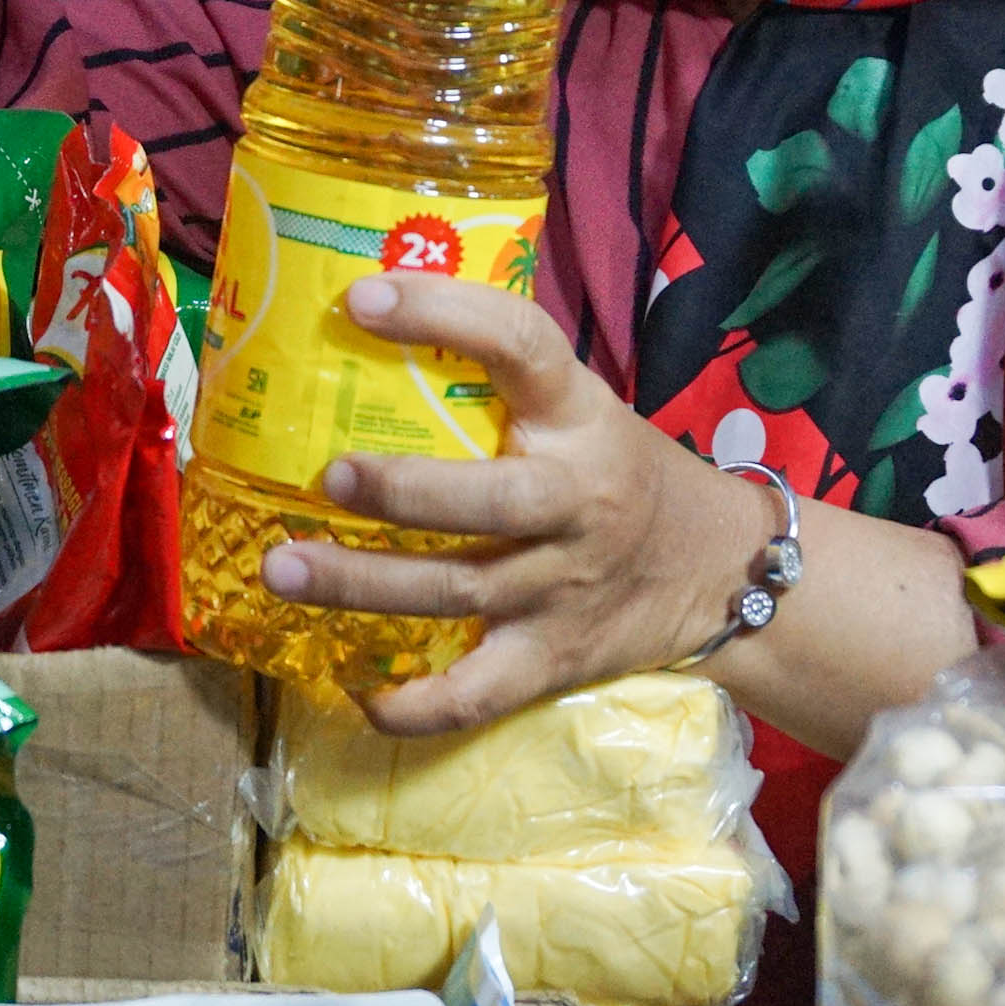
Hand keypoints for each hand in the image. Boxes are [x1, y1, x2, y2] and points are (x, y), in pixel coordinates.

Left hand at [259, 272, 778, 736]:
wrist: (722, 570)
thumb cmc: (621, 472)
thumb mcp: (584, 407)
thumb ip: (504, 378)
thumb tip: (368, 310)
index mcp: (580, 415)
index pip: (521, 345)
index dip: (445, 315)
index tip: (362, 298)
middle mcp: (575, 501)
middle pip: (488, 501)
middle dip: (402, 491)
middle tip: (327, 475)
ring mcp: (563, 586)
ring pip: (459, 592)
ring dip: (364, 587)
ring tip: (282, 571)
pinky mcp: (553, 659)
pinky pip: (476, 695)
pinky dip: (415, 706)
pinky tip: (356, 692)